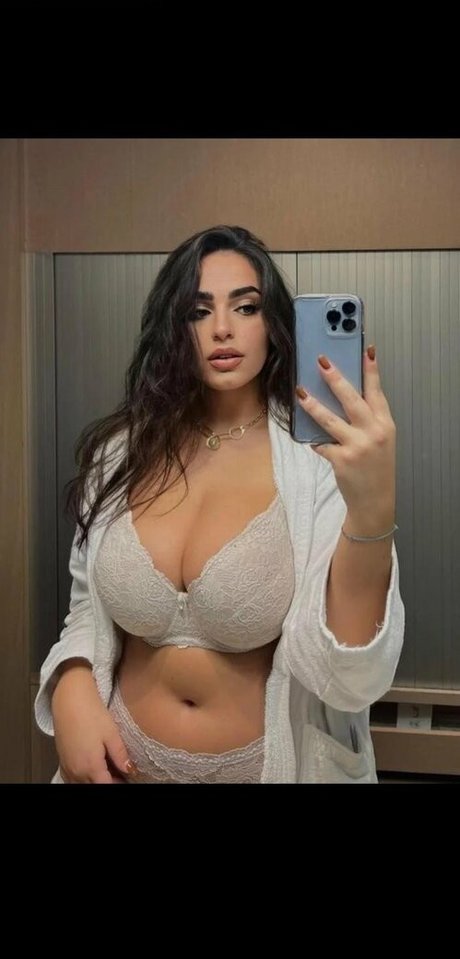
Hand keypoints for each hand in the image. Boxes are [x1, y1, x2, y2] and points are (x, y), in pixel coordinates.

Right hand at [52, 662, 137, 783]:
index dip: (119, 784)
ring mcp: (67, 767)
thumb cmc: (91, 714)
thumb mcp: (111, 734)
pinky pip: (72, 779)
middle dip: (109, 782)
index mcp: (91, 766)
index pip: (106, 786)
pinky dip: (83, 779)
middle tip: (121, 774)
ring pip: (82, 785)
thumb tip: (130, 770)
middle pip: (94, 787)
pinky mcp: (62, 761)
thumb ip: (120, 755)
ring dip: (95, 781)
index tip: (127, 779)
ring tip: (109, 771)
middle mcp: (76, 771)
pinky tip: (92, 770)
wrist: (69, 700)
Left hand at [296, 346, 395, 533]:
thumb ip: (367, 419)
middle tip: (322, 362)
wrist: (375, 500)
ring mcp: (357, 446)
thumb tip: (342, 395)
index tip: (366, 349)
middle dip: (335, 378)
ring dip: (313, 404)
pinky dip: (315, 440)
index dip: (371, 370)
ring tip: (300, 392)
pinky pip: (321, 443)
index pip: (377, 391)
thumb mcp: (380, 439)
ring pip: (330, 419)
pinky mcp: (342, 460)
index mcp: (385, 424)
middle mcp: (373, 432)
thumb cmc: (376, 467)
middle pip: (352, 399)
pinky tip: (309, 437)